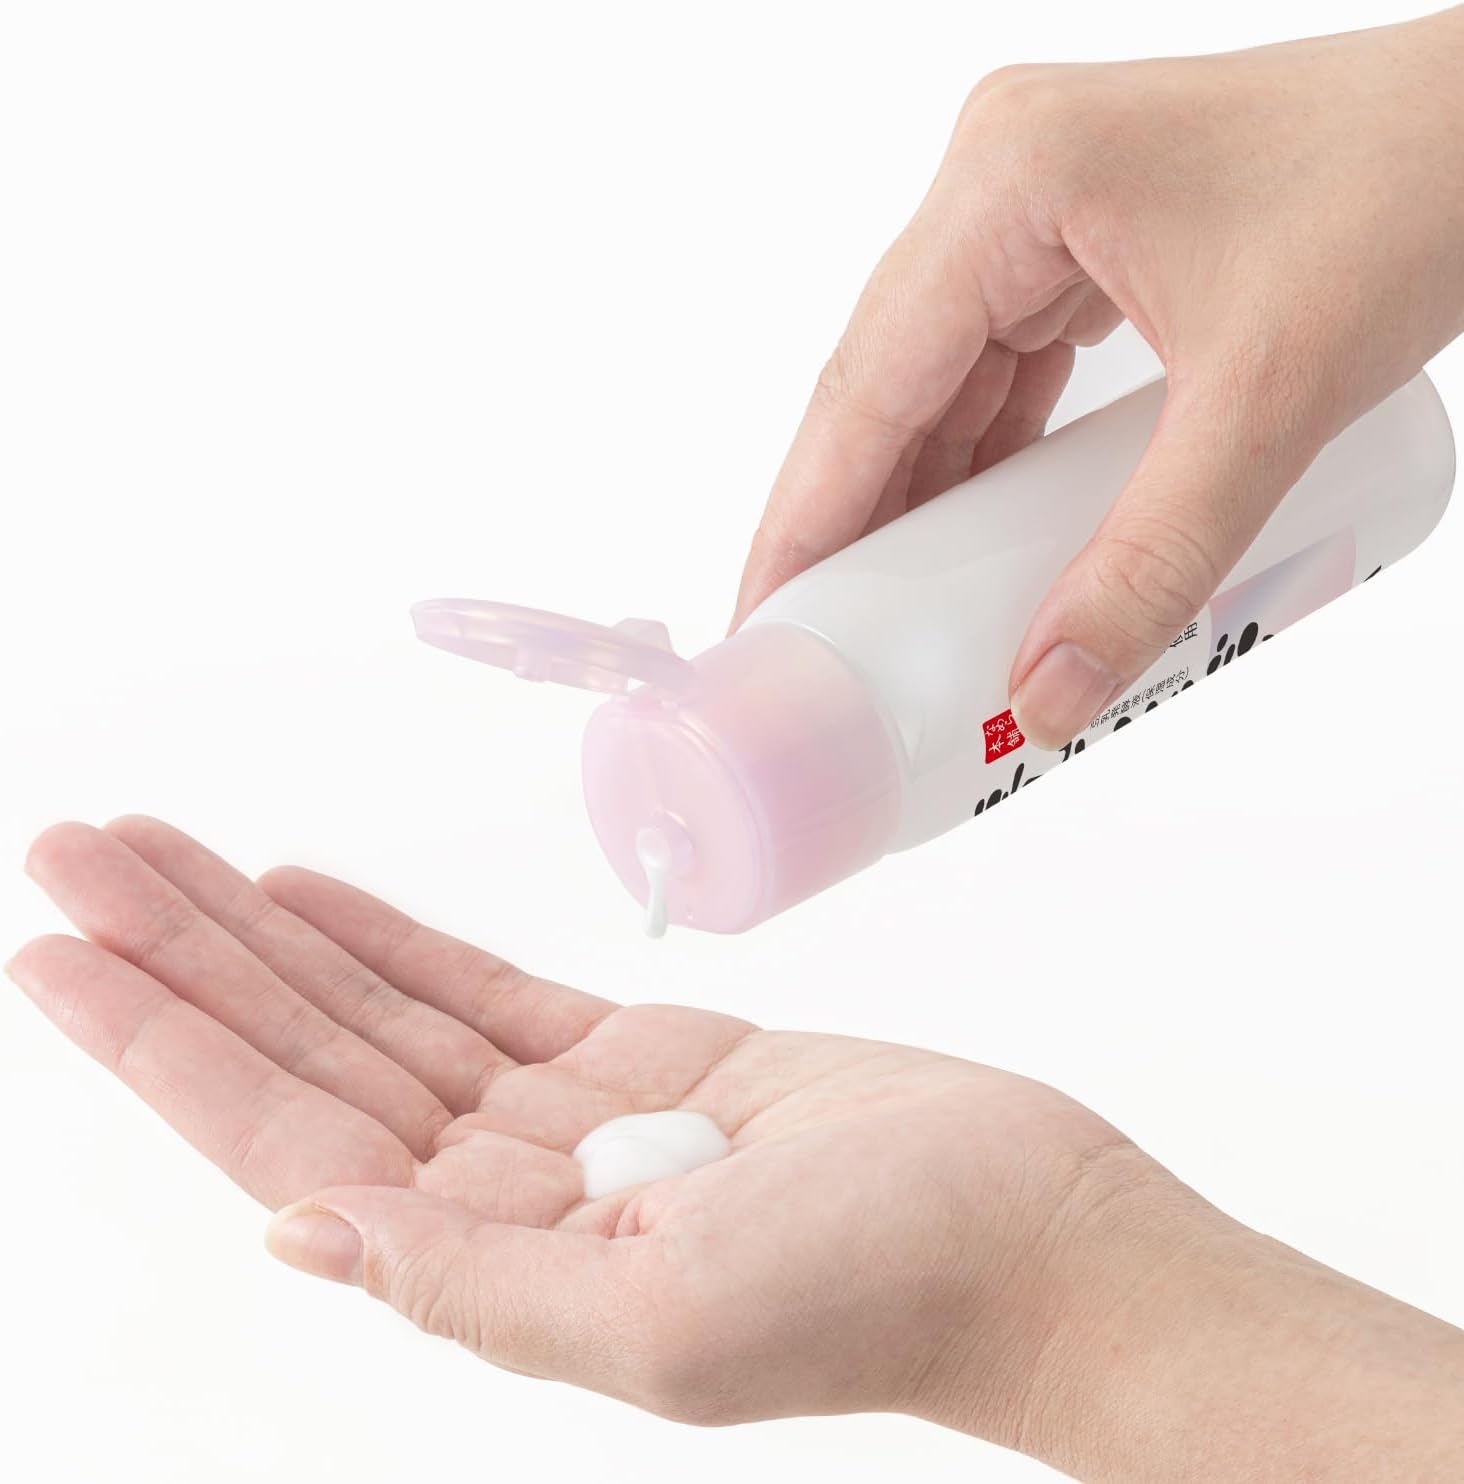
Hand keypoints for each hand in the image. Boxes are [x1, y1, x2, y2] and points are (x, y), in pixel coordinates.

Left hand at [11, 818, 1463, 1479]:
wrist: (1038, 1233)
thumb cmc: (889, 1289)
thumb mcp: (669, 1326)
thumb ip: (476, 1290)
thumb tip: (302, 1240)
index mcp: (496, 1266)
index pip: (286, 1138)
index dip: (168, 1041)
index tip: (65, 945)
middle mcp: (510, 1195)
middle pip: (310, 1057)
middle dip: (188, 955)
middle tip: (80, 852)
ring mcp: (575, 1120)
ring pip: (381, 1011)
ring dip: (272, 933)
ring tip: (166, 853)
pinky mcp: (650, 1057)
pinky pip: (484, 989)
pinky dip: (393, 941)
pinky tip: (313, 898)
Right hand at [732, 8, 1463, 748]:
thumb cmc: (1413, 191)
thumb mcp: (1265, 403)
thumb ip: (1152, 561)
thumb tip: (1049, 689)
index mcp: (1009, 185)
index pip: (867, 383)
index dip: (805, 515)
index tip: (762, 617)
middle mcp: (997, 186)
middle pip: (884, 389)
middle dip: (850, 523)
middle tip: (812, 642)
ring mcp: (1031, 211)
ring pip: (935, 387)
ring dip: (915, 503)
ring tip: (884, 617)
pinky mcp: (1073, 246)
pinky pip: (996, 375)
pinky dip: (980, 467)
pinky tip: (972, 545)